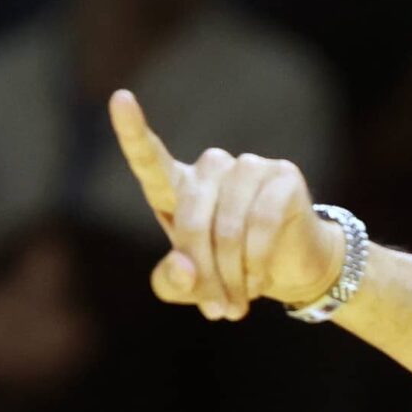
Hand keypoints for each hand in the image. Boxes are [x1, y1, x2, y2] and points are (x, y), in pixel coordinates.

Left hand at [108, 89, 345, 320]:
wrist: (291, 269)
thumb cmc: (231, 271)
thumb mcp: (192, 287)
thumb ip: (172, 281)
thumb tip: (185, 266)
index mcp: (179, 188)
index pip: (150, 159)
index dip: (133, 131)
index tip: (120, 99)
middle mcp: (211, 168)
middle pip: (191, 219)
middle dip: (204, 272)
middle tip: (218, 311)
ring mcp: (249, 166)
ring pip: (229, 227)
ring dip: (233, 276)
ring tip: (238, 305)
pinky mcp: (283, 175)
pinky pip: (262, 224)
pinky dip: (258, 263)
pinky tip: (260, 285)